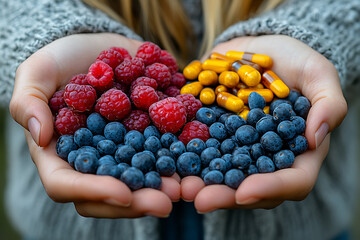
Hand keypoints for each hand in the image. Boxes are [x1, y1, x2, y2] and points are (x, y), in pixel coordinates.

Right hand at [10, 33, 180, 217]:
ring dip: (163, 186)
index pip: (68, 184)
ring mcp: (122, 150)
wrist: (100, 46)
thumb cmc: (62, 59)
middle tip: (166, 201)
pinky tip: (195, 161)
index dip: (94, 192)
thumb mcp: (37, 72)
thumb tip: (40, 137)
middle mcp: (94, 159)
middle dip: (138, 200)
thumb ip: (28, 102)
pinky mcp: (145, 135)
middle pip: (110, 190)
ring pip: (140, 178)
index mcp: (61, 153)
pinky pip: (161, 151)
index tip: (123, 193)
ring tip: (185, 187)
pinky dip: (177, 158)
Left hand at [181, 35, 346, 211]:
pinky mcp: (215, 135)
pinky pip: (200, 150)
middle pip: (250, 186)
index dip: (270, 189)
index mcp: (297, 151)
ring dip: (199, 183)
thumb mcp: (318, 74)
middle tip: (199, 200)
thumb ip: (328, 104)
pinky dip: (185, 157)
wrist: (259, 49)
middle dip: (225, 195)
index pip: (292, 180)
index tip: (245, 192)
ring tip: (179, 187)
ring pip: (221, 174)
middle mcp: (266, 157)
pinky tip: (168, 160)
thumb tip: (316, 139)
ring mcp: (238, 148)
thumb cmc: (295, 61)